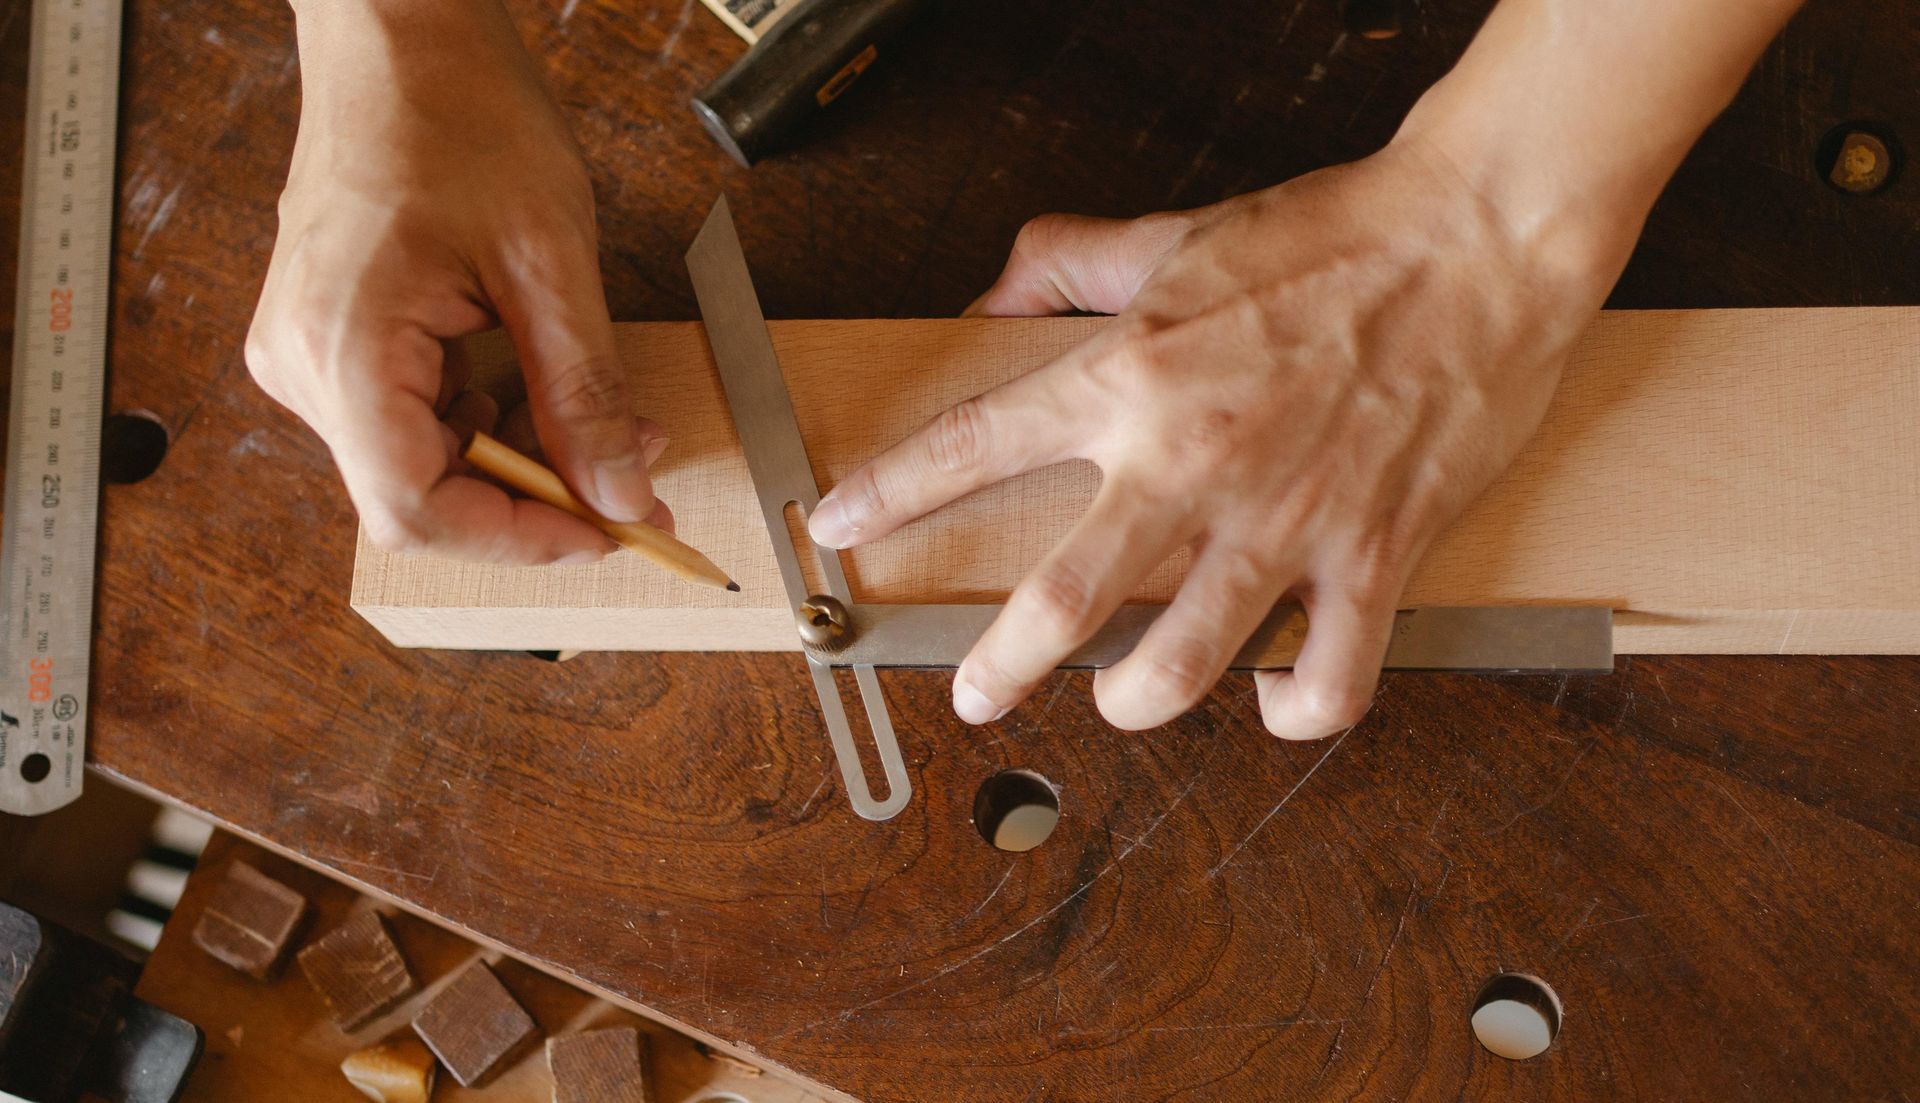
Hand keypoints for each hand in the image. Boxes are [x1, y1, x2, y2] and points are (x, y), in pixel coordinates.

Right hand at [246, 0, 666, 563]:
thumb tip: (618, 491)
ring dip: (516, 463)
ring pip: (418, 466)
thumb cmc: (458, 111)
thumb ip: (584, 390)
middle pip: (417, 498)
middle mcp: (303, 365)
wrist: (399, 35)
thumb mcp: (549, 259)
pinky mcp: (330, 341)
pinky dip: (484, 424)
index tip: (604, 531)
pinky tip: (536, 394)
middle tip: (625, 483)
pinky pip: (408, 421)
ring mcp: (308, 354)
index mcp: (341, 348)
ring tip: (599, 427)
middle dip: (532, 501)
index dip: (519, 540)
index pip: (417, 511)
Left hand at [809, 139, 1622, 738]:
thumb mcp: (1176, 233)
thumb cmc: (1334, 233)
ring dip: (1131, 704)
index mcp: (1130, 377)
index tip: (838, 527)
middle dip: (996, 669)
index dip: (889, 495)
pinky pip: (1329, 680)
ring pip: (1179, 668)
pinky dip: (1292, 710)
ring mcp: (1283, 521)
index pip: (973, 446)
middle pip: (1059, 606)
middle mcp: (1192, 462)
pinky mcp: (1375, 555)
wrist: (1478, 235)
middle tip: (975, 696)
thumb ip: (1067, 261)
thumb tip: (990, 294)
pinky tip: (1271, 694)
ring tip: (1118, 699)